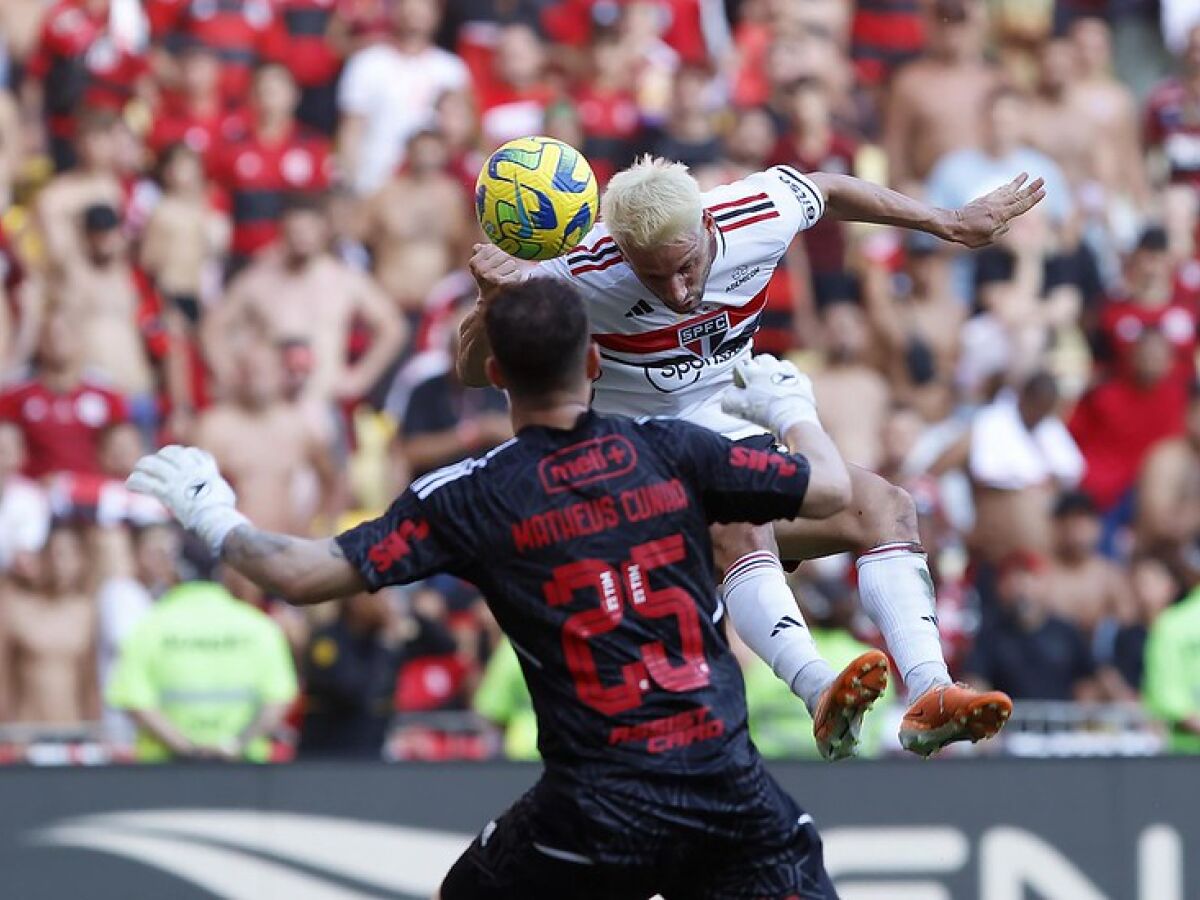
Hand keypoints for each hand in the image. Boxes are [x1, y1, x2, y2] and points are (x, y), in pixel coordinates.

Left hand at [126, 445, 247, 555]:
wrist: (216, 517)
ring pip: (152, 464)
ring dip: (143, 467)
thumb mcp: (224, 490)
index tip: (174, 458)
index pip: (191, 453)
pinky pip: (145, 482)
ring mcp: (176, 479)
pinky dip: (136, 482)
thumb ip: (215, 485)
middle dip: (160, 457)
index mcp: (204, 468)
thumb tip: (217, 488)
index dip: (181, 454)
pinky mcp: (166, 493)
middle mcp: (189, 469)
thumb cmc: (223, 509)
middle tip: (151, 464)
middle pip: (169, 453)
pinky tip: (131, 485)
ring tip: (137, 471)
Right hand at [469, 243, 528, 300]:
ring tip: (505, 277)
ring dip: (511, 269)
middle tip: (501, 271)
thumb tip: (479, 246)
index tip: (494, 263)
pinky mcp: (503, 284)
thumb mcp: (480, 266)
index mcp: (474, 262)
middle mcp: (481, 270)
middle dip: (505, 261)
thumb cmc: (487, 279)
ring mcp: (492, 277)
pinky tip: (510, 282)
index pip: (493, 247)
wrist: (490, 302)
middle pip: (503, 254)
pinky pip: (517, 273)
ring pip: (511, 263)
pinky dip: (516, 277)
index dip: (497, 254)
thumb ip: (480, 253)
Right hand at [721, 355, 820, 436]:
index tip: (740, 386)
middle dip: (757, 368)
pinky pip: (796, 376)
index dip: (739, 376)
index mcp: (754, 371)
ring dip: (775, 371)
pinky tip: (788, 391)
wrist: (792, 418)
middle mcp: (772, 367)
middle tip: (755, 383)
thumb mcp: (737, 407)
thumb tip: (728, 396)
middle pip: (762, 359)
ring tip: (772, 385)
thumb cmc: (765, 412)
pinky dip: (792, 381)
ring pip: (780, 364)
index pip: (742, 365)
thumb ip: (728, 398)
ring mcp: (789, 373)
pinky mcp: (803, 381)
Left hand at [946, 173, 1046, 248]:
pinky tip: (1009, 184)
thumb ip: (1000, 231)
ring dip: (1018, 183)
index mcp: (1001, 216)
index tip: (1043, 191)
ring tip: (1027, 174)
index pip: (1021, 206)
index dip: (1033, 199)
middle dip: (1031, 188)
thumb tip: (1007, 224)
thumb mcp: (988, 238)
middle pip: (1018, 195)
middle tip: (1042, 179)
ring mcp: (990, 201)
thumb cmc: (969, 235)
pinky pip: (997, 192)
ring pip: (1008, 191)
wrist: (952, 224)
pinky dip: (1005, 187)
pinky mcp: (983, 200)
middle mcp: (997, 206)